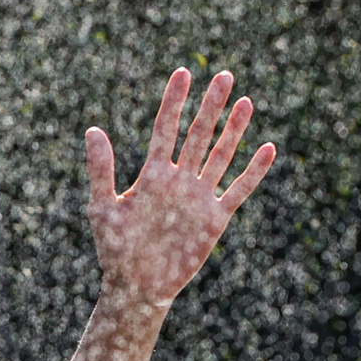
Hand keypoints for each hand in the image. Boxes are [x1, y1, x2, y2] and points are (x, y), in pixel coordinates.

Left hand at [86, 68, 276, 307]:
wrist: (138, 287)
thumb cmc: (115, 250)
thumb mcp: (103, 207)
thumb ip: (100, 169)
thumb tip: (92, 129)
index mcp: (152, 175)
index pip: (165, 129)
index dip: (174, 102)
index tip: (183, 73)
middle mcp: (178, 180)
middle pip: (198, 135)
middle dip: (211, 106)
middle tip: (224, 76)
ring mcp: (198, 198)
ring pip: (220, 156)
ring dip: (234, 130)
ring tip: (246, 101)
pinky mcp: (215, 219)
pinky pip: (238, 190)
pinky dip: (253, 171)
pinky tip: (267, 149)